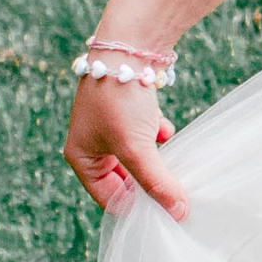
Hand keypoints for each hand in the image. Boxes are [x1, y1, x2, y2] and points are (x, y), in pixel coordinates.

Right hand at [64, 75, 190, 220]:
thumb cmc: (120, 100)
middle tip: (177, 188)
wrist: (127, 47)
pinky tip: (165, 128)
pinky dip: (159, 134)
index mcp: (82, 158)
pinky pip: (147, 136)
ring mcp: (110, 128)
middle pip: (127, 179)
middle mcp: (92, 145)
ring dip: (157, 157)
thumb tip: (179, 213)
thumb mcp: (137, 147)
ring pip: (141, 157)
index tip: (168, 210)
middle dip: (150, 180)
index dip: (138, 207)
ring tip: (172, 157)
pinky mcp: (129, 113)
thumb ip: (157, 182)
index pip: (111, 198)